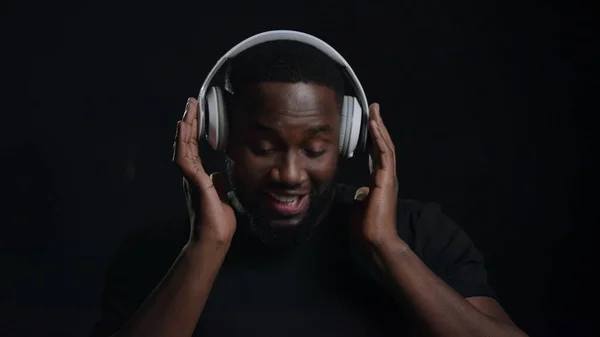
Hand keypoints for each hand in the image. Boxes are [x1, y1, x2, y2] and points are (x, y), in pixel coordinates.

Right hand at [173, 97, 235, 245]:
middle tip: (191, 102)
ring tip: (188, 109)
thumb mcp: (221, 196)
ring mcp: (191, 178)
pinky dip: (183, 142)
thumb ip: (217, 184)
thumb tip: (217, 174)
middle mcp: (191, 175)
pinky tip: (184, 127)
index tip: (196, 112)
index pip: (194, 148)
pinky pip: (185, 159)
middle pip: (187, 143)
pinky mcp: (194, 183)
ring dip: (186, 127)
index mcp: (198, 177)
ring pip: (184, 147)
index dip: (194, 130)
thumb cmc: (218, 222)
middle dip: (189, 121)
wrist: (215, 240)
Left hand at [350, 103, 402, 249]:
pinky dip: (379, 138)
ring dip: (380, 127)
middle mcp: (387, 176)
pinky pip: (384, 154)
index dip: (373, 138)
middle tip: (374, 109)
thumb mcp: (361, 206)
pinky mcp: (387, 179)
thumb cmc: (367, 228)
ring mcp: (388, 177)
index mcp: (380, 181)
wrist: (375, 241)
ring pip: (386, 146)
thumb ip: (362, 196)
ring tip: (375, 111)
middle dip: (378, 126)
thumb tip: (360, 191)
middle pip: (383, 145)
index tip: (369, 123)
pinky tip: (375, 126)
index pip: (377, 154)